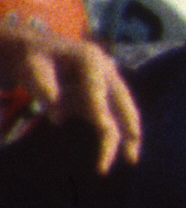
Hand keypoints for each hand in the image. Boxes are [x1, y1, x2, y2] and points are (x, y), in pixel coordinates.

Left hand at [0, 33, 136, 169]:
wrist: (41, 49)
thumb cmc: (35, 59)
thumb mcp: (33, 69)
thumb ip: (44, 88)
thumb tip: (58, 118)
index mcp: (90, 59)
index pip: (96, 88)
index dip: (100, 108)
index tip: (104, 128)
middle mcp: (107, 70)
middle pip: (122, 101)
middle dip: (128, 127)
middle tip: (130, 154)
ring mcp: (109, 82)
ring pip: (124, 110)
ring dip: (128, 134)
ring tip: (129, 158)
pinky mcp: (105, 94)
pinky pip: (115, 114)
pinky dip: (118, 131)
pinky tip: (116, 150)